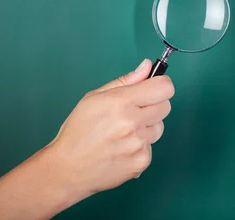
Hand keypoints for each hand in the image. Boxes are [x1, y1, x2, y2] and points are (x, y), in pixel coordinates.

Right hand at [44, 59, 173, 199]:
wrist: (68, 168)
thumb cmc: (79, 131)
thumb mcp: (95, 97)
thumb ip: (126, 80)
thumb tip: (148, 66)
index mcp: (121, 102)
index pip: (164, 88)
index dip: (161, 86)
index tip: (154, 88)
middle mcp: (133, 122)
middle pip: (166, 106)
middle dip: (154, 105)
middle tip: (133, 112)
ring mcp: (138, 144)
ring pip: (159, 127)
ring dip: (147, 127)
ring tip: (123, 133)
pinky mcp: (141, 162)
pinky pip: (151, 146)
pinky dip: (140, 147)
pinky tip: (122, 148)